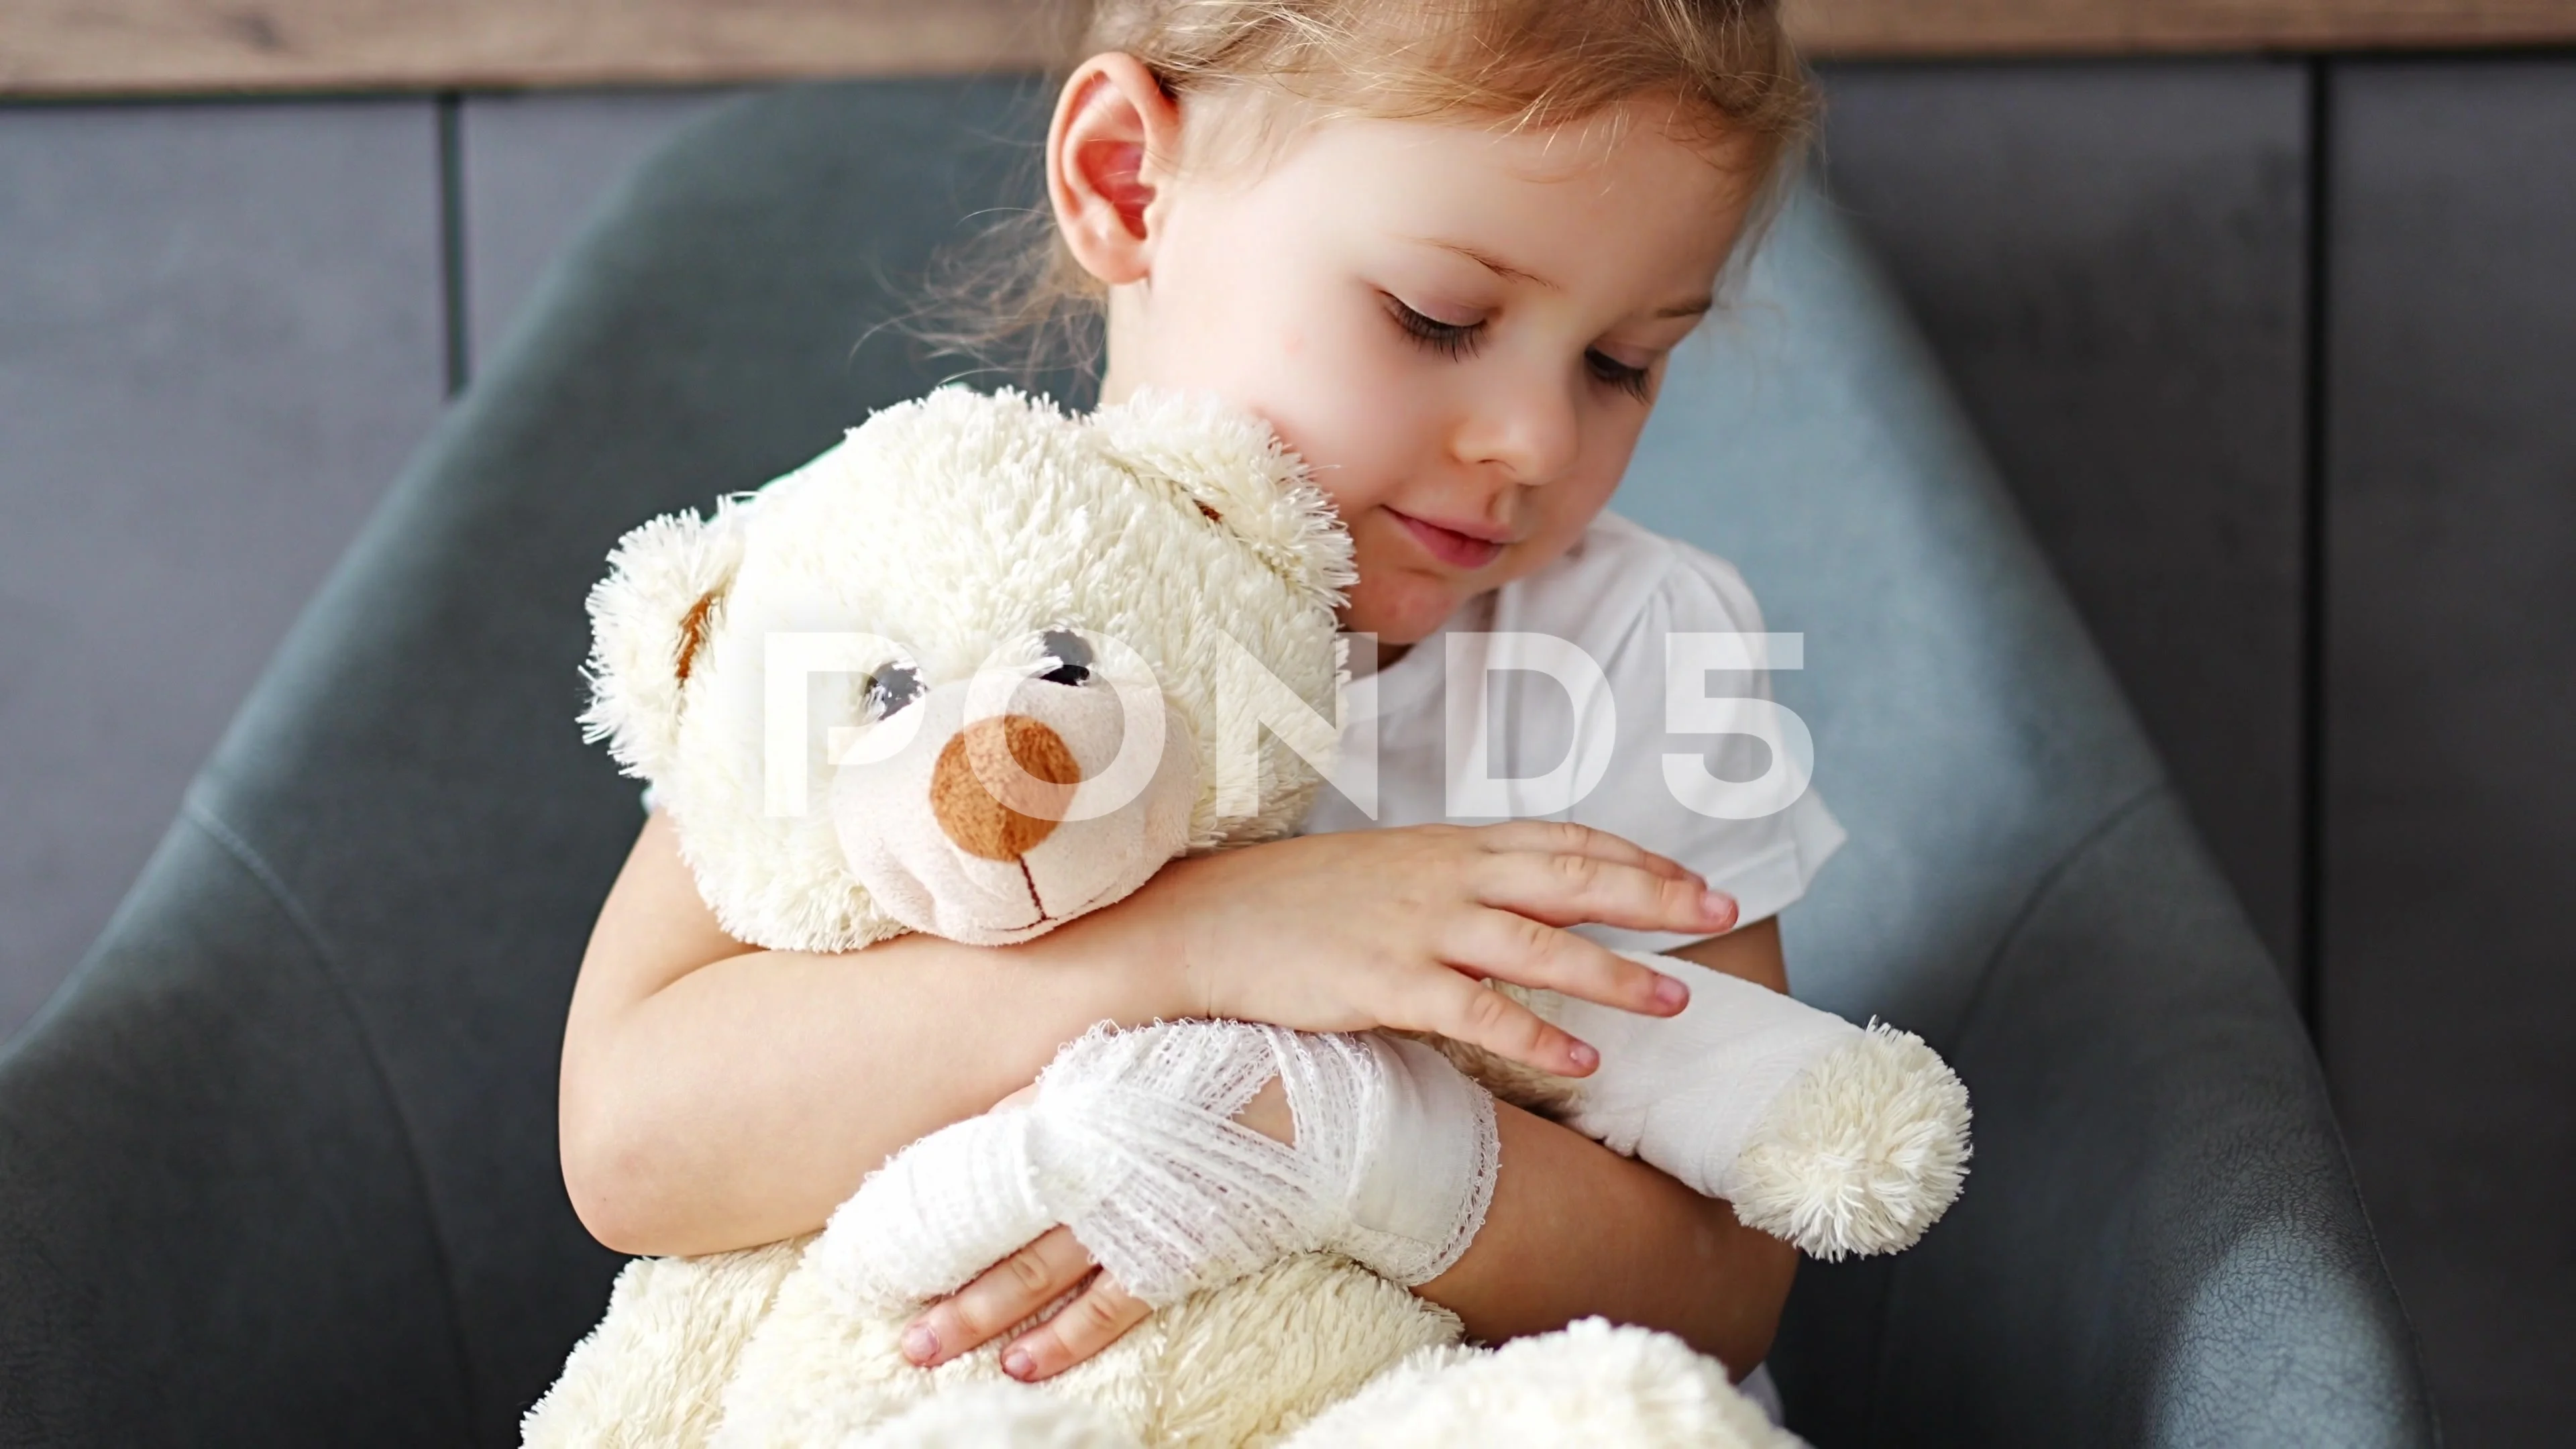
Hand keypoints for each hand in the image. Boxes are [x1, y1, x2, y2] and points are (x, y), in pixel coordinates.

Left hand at [894, 1078, 1299, 1381]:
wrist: (1302, 1106)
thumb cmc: (1205, 1076)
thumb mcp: (1121, 1065)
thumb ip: (1050, 1093)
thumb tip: (983, 1128)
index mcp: (1074, 1115)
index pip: (985, 1169)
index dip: (935, 1211)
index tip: (885, 1246)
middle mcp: (1094, 1168)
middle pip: (1002, 1234)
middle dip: (946, 1285)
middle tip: (897, 1329)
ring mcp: (1134, 1215)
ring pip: (1042, 1274)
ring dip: (984, 1315)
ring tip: (931, 1350)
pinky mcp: (1175, 1252)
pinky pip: (1112, 1305)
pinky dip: (1066, 1337)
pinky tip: (1024, 1365)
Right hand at [1136, 821, 1737, 1075]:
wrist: (1204, 922)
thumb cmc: (1295, 904)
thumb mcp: (1387, 872)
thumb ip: (1455, 880)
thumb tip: (1517, 901)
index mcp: (1451, 845)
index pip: (1566, 840)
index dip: (1638, 858)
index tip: (1697, 879)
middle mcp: (1447, 877)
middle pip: (1573, 879)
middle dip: (1656, 897)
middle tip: (1722, 914)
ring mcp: (1419, 929)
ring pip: (1540, 947)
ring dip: (1615, 974)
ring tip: (1676, 998)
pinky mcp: (1386, 983)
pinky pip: (1477, 1013)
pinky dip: (1535, 1037)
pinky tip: (1582, 1061)